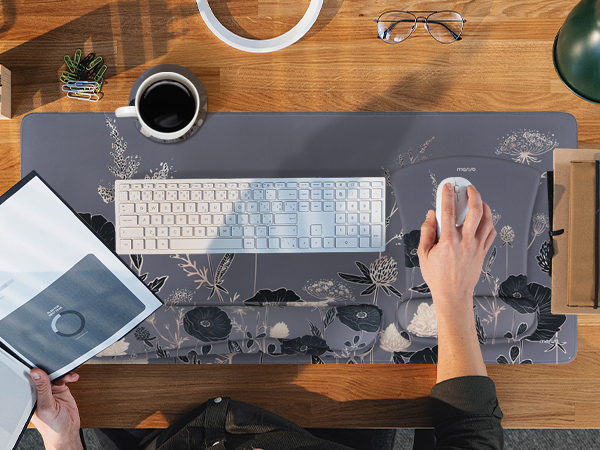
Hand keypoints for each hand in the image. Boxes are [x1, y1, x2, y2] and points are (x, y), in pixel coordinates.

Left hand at [30, 368, 83, 449]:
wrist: (68, 432)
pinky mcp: (61, 390)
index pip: (32, 379)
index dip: (38, 371)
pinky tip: (73, 378)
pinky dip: (69, 376)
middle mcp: (40, 393)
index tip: (45, 365)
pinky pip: (64, 378)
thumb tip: (36, 373)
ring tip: (70, 376)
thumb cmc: (53, 427)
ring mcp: (51, 391)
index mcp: (32, 397)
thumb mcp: (47, 407)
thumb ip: (43, 389)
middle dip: (53, 370)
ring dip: (63, 373)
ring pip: (55, 375)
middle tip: (61, 368)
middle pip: (44, 375)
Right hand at [418, 183, 495, 314]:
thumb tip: (431, 216)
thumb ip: (426, 231)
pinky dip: (490, 223)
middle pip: (475, 211)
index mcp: (448, 241)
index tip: (447, 187)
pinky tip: (485, 219)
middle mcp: (465, 242)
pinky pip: (491, 234)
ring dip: (485, 207)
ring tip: (479, 200)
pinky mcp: (483, 253)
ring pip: (487, 221)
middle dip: (473, 195)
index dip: (447, 195)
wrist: (452, 294)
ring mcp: (476, 247)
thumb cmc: (438, 277)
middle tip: (469, 188)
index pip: (448, 211)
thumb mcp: (423, 254)